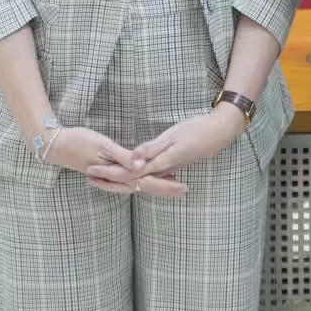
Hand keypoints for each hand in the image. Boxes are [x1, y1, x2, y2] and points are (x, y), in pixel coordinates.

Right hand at [43, 126, 184, 196]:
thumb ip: (124, 157)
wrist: (58, 145)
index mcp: (119, 174)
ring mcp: (113, 176)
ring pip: (139, 183)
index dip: (165, 185)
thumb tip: (143, 166)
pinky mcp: (110, 170)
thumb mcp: (103, 146)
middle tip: (185, 190)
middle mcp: (117, 179)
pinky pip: (130, 178)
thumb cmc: (80, 142)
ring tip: (174, 183)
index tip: (182, 186)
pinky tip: (149, 175)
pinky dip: (142, 178)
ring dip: (156, 184)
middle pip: (146, 185)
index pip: (147, 182)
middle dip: (165, 188)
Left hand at [87, 107, 239, 198]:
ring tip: (102, 179)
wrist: (221, 132)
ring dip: (120, 180)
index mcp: (159, 163)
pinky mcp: (172, 164)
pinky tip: (132, 176)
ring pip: (139, 179)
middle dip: (109, 180)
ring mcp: (167, 168)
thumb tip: (132, 162)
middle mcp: (161, 169)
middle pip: (131, 180)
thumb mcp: (172, 136)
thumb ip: (151, 149)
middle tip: (89, 179)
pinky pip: (149, 175)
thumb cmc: (197, 130)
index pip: (128, 173)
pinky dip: (135, 177)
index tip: (90, 171)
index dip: (108, 173)